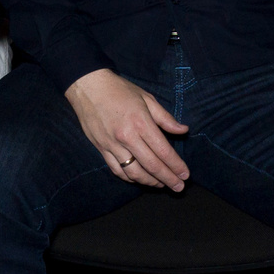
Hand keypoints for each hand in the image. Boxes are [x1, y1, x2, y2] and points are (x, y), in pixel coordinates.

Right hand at [66, 68, 189, 190]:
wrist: (88, 86)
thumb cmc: (120, 90)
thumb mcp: (147, 98)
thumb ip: (165, 118)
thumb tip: (183, 130)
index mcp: (141, 123)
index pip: (163, 151)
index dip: (176, 165)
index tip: (185, 175)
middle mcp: (127, 137)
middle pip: (151, 165)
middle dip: (167, 179)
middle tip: (179, 187)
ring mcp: (112, 145)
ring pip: (133, 172)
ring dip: (150, 182)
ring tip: (161, 185)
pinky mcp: (101, 148)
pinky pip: (117, 170)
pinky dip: (129, 178)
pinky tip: (139, 178)